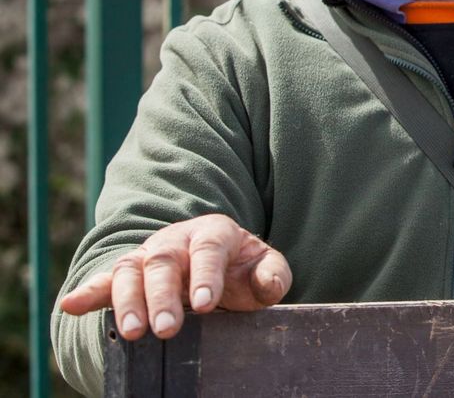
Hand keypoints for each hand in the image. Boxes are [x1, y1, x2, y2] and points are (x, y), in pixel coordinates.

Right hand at [60, 214, 291, 340]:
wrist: (218, 264)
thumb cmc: (242, 269)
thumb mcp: (264, 268)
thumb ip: (272, 275)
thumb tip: (268, 284)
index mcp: (214, 232)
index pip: (208, 250)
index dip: (205, 276)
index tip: (204, 303)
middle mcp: (176, 239)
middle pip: (164, 262)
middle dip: (163, 296)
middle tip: (168, 328)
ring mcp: (149, 255)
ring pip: (132, 270)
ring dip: (128, 301)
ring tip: (132, 332)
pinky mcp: (129, 273)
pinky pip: (105, 280)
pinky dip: (88, 292)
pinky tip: (71, 305)